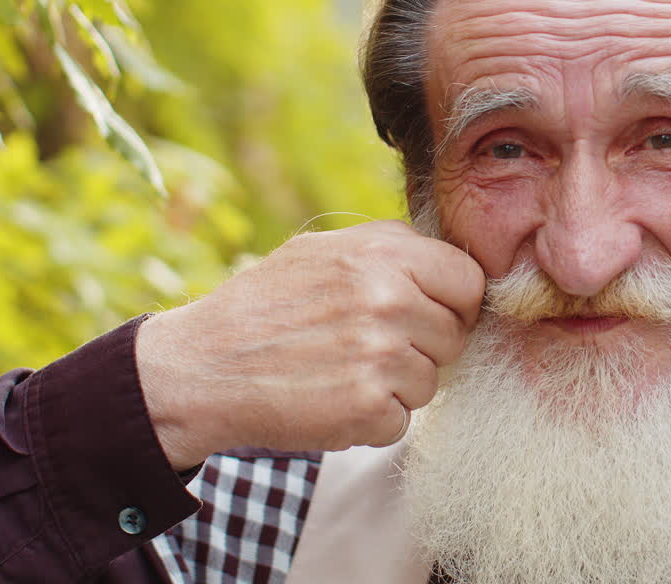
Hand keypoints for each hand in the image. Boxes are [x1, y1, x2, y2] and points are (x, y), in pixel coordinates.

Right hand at [136, 220, 484, 469]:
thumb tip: (452, 266)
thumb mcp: (322, 252)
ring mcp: (380, 353)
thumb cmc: (265, 307)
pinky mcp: (367, 406)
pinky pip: (401, 420)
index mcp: (383, 252)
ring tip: (340, 371)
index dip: (454, 304)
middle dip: (421, 348)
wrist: (201, 367)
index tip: (431, 317)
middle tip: (367, 349)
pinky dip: (371, 421)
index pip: (469, 281)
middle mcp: (388, 298)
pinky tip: (329, 399)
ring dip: (395, 388)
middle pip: (454, 336)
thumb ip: (389, 250)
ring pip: (430, 382)